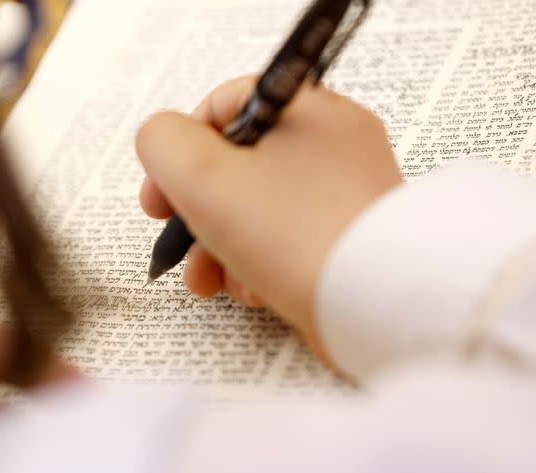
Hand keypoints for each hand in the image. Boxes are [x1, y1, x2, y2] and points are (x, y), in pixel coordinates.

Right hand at [136, 76, 401, 363]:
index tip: (159, 196)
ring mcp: (345, 193)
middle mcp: (333, 143)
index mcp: (306, 109)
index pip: (225, 105)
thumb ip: (162, 142)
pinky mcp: (349, 238)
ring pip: (257, 208)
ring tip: (211, 283)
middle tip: (175, 242)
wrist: (375, 305)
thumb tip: (161, 141)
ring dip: (218, 246)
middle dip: (194, 212)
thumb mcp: (203, 175)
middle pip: (237, 165)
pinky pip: (287, 240)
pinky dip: (258, 264)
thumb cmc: (291, 233)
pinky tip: (254, 292)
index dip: (180, 147)